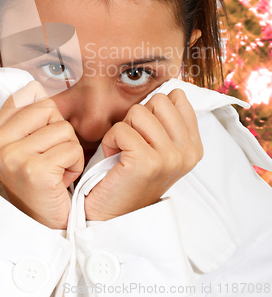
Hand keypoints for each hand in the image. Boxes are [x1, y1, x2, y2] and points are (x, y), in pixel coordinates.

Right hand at [0, 81, 83, 229]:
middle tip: (49, 157)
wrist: (39, 223)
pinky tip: (61, 180)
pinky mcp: (34, 171)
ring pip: (64, 129)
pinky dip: (75, 165)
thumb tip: (35, 85)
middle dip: (60, 132)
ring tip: (55, 170)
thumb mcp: (25, 143)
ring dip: (70, 151)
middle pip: (48, 109)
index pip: (27, 95)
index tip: (39, 139)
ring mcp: (14, 156)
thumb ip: (27, 113)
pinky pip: (72, 150)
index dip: (44, 115)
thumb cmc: (37, 181)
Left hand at [84, 89, 203, 220]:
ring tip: (123, 153)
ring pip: (138, 112)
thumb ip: (167, 120)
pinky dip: (110, 142)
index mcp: (194, 146)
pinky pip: (121, 129)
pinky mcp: (147, 162)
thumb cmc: (129, 176)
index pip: (177, 97)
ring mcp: (170, 157)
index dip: (153, 110)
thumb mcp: (158, 147)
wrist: (113, 216)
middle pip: (157, 100)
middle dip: (138, 118)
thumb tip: (171, 88)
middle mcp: (187, 152)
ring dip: (123, 129)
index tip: (148, 136)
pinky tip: (114, 160)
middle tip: (133, 145)